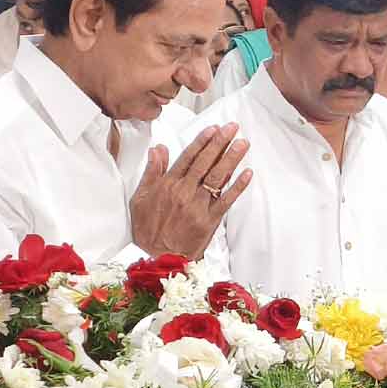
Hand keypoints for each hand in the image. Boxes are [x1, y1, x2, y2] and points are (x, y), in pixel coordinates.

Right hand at [130, 123, 251, 259]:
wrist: (157, 259)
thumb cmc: (148, 230)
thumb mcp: (139, 198)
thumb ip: (151, 172)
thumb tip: (159, 149)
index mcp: (167, 185)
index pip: (187, 157)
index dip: (202, 141)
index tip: (214, 128)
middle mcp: (184, 192)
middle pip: (205, 162)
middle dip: (220, 143)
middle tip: (232, 128)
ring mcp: (197, 206)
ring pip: (216, 177)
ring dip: (231, 158)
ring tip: (242, 143)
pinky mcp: (209, 221)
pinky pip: (225, 200)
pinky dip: (237, 186)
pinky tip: (247, 173)